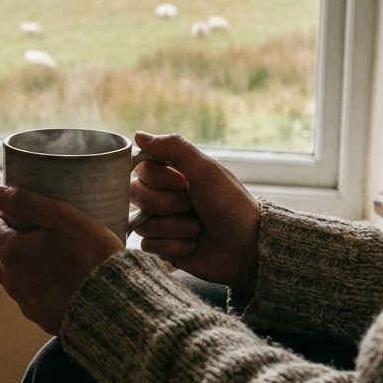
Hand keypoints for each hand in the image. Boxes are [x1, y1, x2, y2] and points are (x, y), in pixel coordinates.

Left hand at [0, 185, 125, 334]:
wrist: (114, 304)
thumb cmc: (91, 256)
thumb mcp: (62, 217)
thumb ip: (26, 202)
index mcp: (12, 254)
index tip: (17, 208)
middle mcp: (12, 281)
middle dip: (6, 241)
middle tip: (33, 232)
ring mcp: (27, 303)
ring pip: (12, 279)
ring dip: (22, 265)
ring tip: (51, 255)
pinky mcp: (42, 319)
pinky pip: (32, 298)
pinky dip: (39, 286)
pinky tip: (62, 279)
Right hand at [130, 132, 260, 291]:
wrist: (247, 247)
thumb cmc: (230, 205)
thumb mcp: (206, 170)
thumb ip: (173, 147)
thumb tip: (137, 135)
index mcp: (173, 173)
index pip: (140, 168)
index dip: (158, 178)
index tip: (182, 182)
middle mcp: (164, 195)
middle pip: (135, 194)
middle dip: (165, 204)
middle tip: (191, 207)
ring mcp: (162, 221)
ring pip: (141, 222)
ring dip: (173, 227)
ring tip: (196, 229)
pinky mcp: (163, 246)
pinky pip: (148, 244)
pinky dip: (173, 245)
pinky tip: (192, 245)